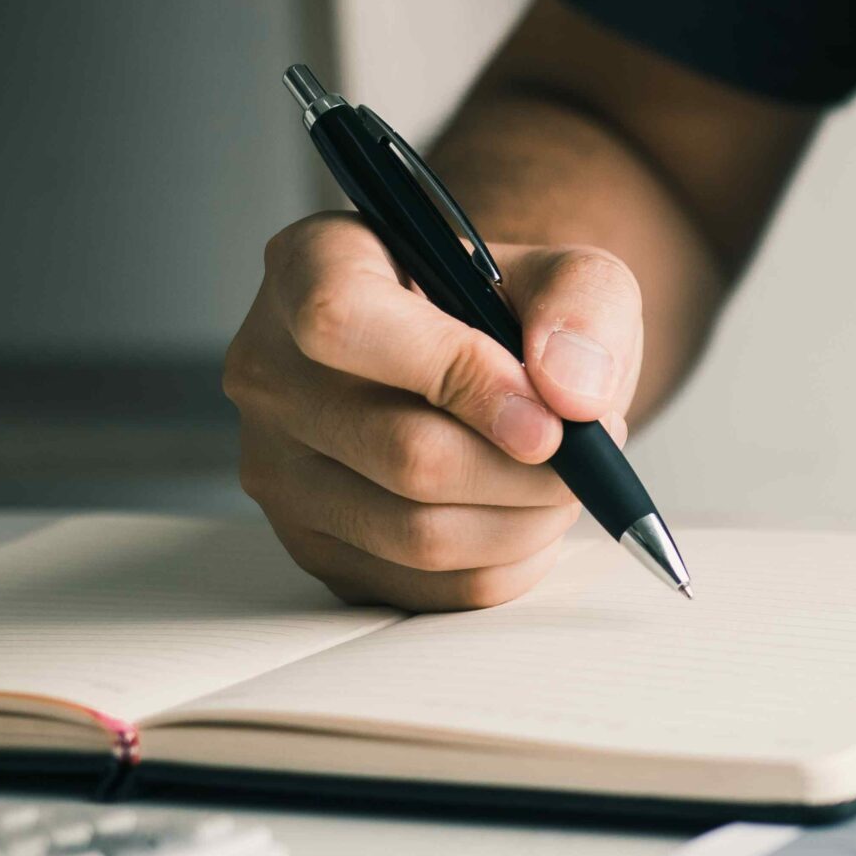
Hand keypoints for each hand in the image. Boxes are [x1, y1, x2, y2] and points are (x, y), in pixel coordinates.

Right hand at [223, 213, 644, 608]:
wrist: (487, 366)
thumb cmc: (515, 312)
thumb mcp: (571, 275)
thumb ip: (584, 304)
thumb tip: (571, 394)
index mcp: (311, 265)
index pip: (344, 320)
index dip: (459, 376)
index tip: (546, 415)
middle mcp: (269, 367)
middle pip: (404, 454)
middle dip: (529, 470)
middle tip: (586, 452)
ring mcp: (278, 466)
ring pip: (419, 535)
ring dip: (526, 521)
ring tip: (563, 482)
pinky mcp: (313, 546)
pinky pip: (428, 589)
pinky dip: (506, 564)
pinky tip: (526, 517)